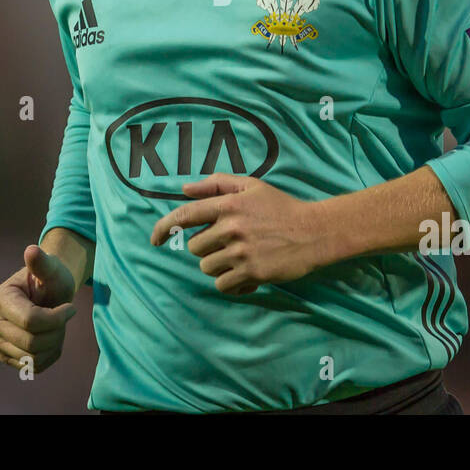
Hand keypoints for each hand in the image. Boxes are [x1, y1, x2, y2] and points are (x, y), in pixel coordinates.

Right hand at [0, 245, 77, 372]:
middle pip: (31, 343)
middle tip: (64, 317)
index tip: (72, 308)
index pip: (31, 321)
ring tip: (56, 326)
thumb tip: (32, 251)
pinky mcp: (5, 357)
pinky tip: (50, 337)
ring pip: (33, 358)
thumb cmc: (51, 280)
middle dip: (56, 332)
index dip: (57, 318)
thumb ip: (43, 262)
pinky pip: (34, 367)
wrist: (47, 294)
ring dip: (54, 343)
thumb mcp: (52, 269)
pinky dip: (49, 354)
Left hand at [149, 173, 325, 294]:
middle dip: (206, 249)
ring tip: (239, 259)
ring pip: (207, 267)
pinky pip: (224, 285)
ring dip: (218, 266)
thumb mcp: (251, 186)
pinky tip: (246, 276)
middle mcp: (231, 227)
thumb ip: (216, 183)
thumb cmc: (281, 207)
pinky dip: (231, 283)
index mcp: (228, 204)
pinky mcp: (252, 273)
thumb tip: (184, 189)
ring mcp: (241, 252)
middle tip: (228, 245)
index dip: (164, 227)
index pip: (185, 215)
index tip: (155, 239)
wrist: (313, 231)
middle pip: (195, 248)